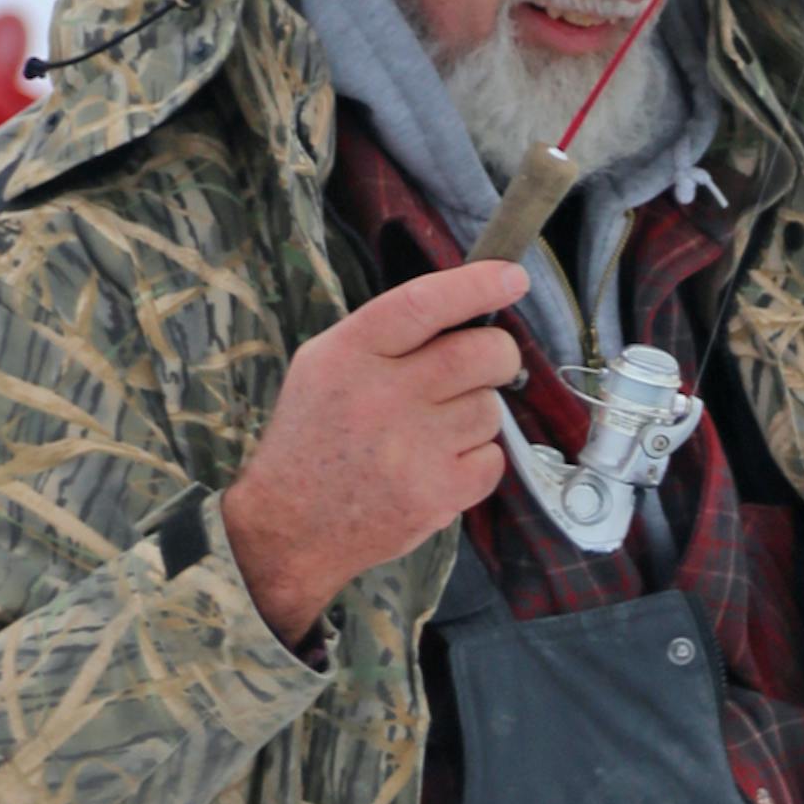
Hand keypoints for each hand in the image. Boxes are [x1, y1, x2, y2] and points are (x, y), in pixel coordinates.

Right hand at [221, 263, 529, 642]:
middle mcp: (383, 396)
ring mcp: (413, 448)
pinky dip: (477, 459)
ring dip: (477, 413)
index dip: (476, 285)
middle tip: (490, 363)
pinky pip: (492, 457)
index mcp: (349, 354)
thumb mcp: (324, 366)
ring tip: (437, 430)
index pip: (425, 303)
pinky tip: (440, 464)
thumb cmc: (312, 439)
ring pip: (489, 408)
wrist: (290, 526)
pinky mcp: (437, 493)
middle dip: (499, 353)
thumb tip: (463, 309)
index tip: (513, 277)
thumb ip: (384, 336)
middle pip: (480, 354)